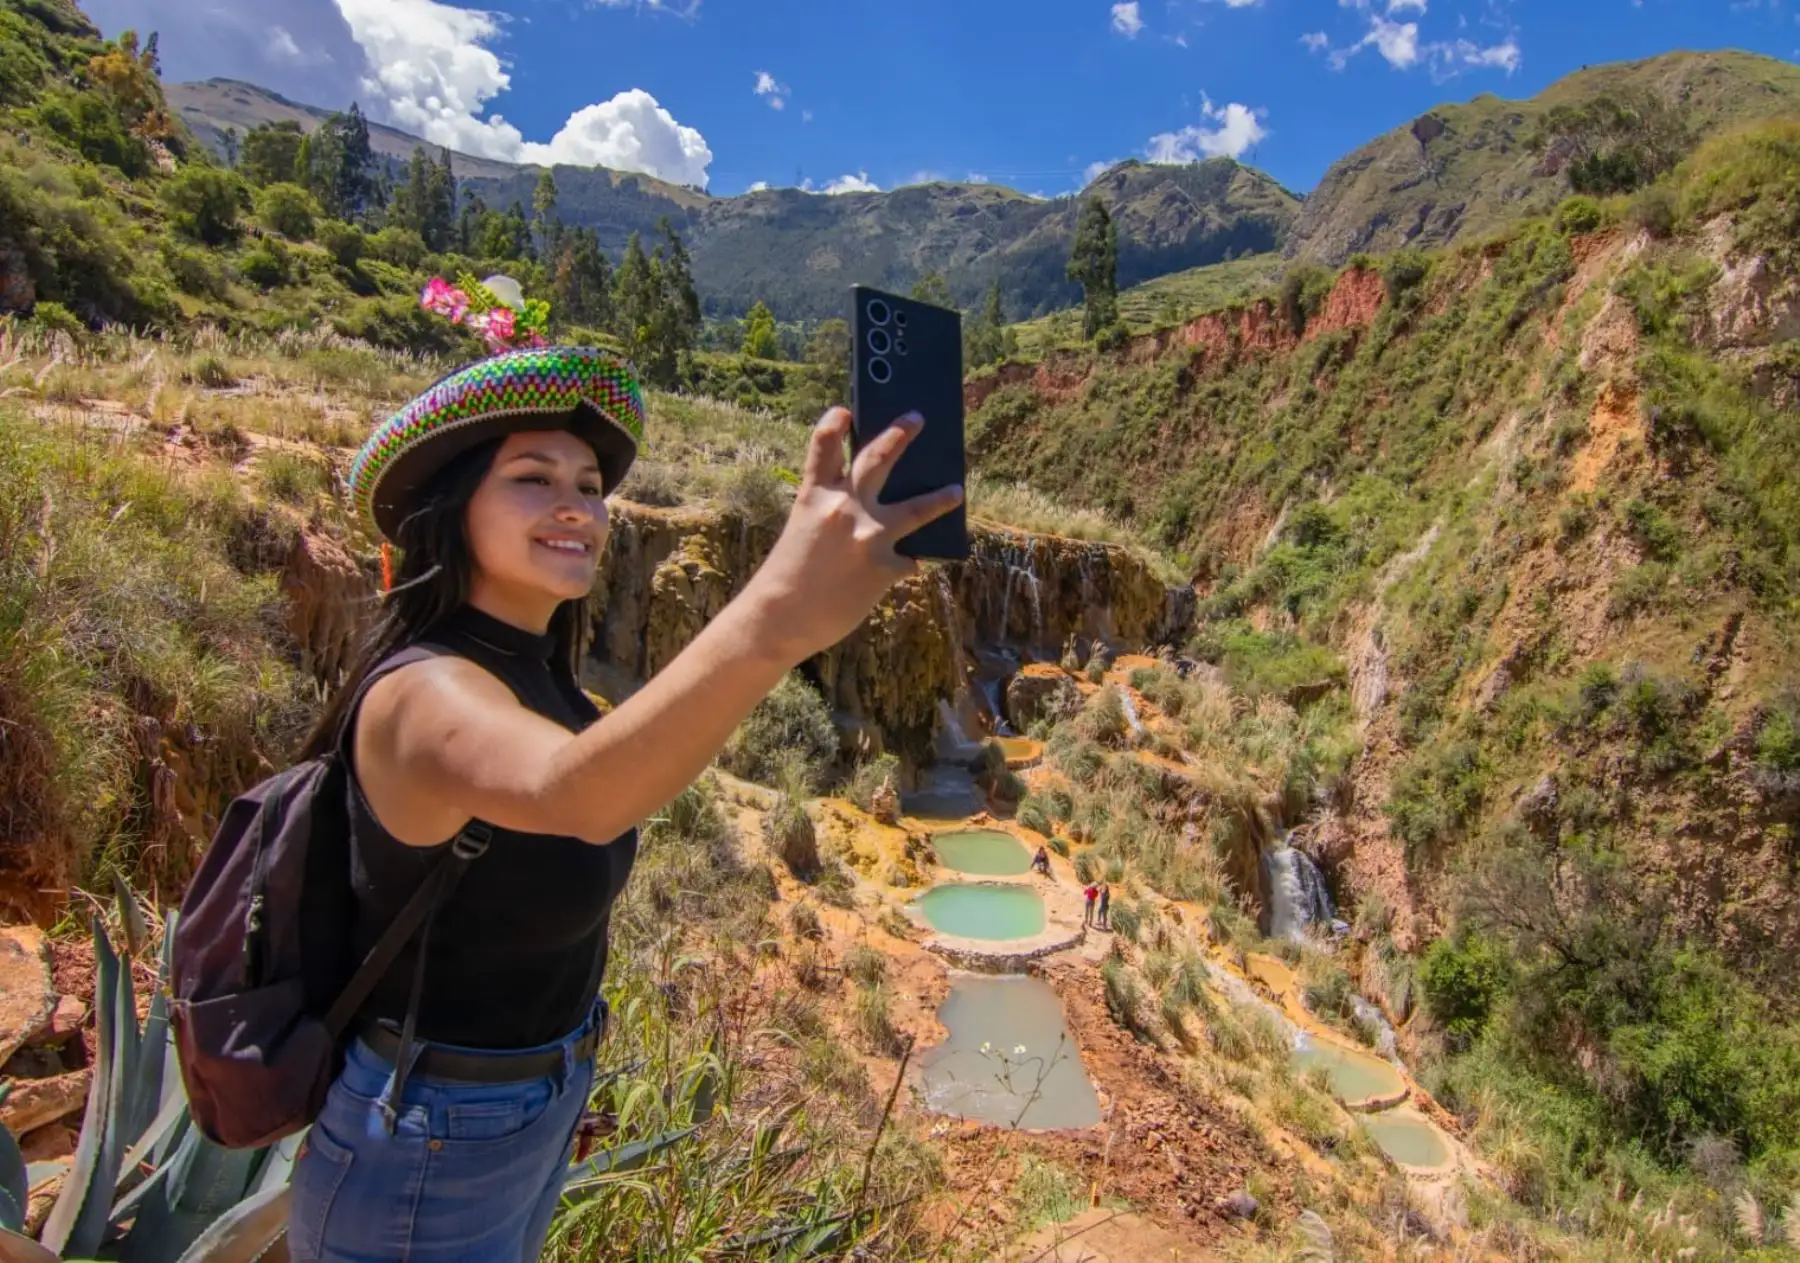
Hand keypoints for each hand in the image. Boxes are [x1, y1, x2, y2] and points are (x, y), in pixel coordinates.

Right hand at [739, 407, 962, 664]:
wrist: (781, 618)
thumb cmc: (789, 575)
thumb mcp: (805, 531)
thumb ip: (835, 513)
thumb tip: (876, 507)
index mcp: (815, 496)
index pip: (824, 447)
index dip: (834, 424)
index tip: (845, 410)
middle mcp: (844, 508)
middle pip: (878, 460)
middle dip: (900, 435)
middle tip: (917, 419)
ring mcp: (867, 535)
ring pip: (916, 508)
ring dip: (940, 498)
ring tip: (955, 491)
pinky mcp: (884, 566)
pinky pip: (906, 561)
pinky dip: (903, 565)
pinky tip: (899, 572)